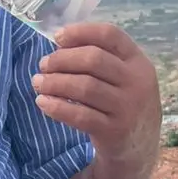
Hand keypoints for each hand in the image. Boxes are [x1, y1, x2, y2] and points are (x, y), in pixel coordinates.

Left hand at [31, 23, 160, 161]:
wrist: (139, 147)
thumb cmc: (123, 103)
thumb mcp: (124, 77)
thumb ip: (101, 59)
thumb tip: (60, 44)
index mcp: (138, 62)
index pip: (110, 35)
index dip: (81, 32)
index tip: (57, 38)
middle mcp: (137, 82)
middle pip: (93, 59)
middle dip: (62, 59)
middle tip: (44, 65)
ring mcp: (127, 107)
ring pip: (84, 87)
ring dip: (55, 82)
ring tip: (38, 83)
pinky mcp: (114, 131)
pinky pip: (80, 116)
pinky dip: (57, 107)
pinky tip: (43, 102)